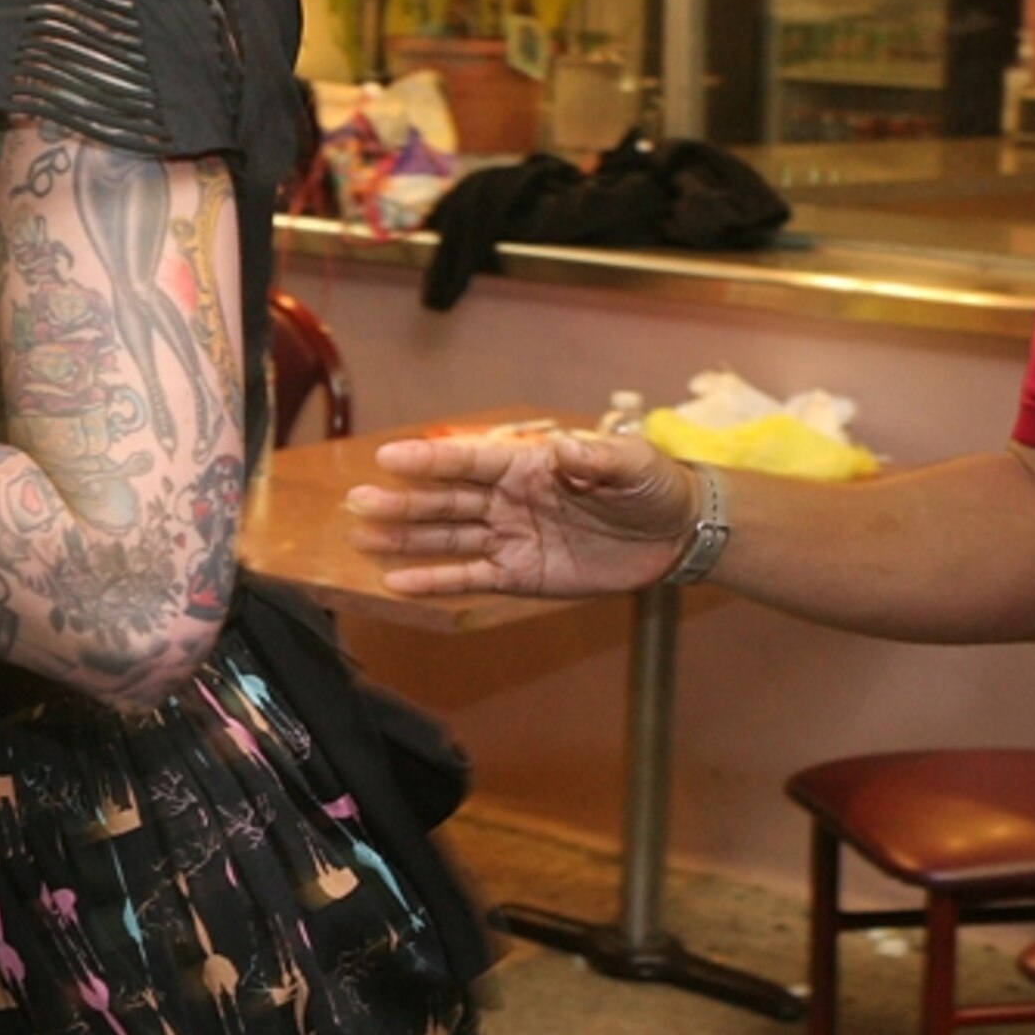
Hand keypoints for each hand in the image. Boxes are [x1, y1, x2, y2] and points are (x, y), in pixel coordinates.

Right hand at [346, 429, 693, 598]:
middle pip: (447, 500)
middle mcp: (510, 499)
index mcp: (529, 465)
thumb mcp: (632, 463)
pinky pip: (471, 577)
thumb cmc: (652, 487)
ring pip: (449, 537)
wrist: (676, 534)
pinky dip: (436, 580)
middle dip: (403, 501)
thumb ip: (596, 458)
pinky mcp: (521, 575)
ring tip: (364, 537)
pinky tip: (399, 582)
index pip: (469, 461)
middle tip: (358, 501)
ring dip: (407, 538)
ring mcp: (512, 537)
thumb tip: (562, 453)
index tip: (388, 457)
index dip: (429, 461)